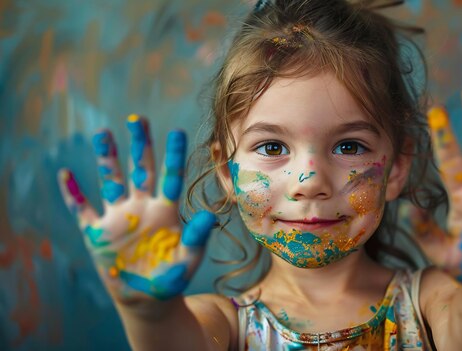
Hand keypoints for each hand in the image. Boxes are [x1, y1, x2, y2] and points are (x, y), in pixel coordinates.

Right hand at [58, 115, 215, 302]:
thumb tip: (208, 216)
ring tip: (103, 133)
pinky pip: (82, 210)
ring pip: (111, 181)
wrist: (147, 299)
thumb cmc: (172, 278)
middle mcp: (142, 207)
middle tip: (138, 119)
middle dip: (139, 145)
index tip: (176, 131)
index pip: (170, 177)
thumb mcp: (188, 260)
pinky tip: (66, 175)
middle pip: (140, 170)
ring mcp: (118, 217)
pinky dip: (73, 194)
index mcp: (165, 211)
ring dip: (106, 159)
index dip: (173, 155)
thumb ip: (196, 238)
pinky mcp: (97, 233)